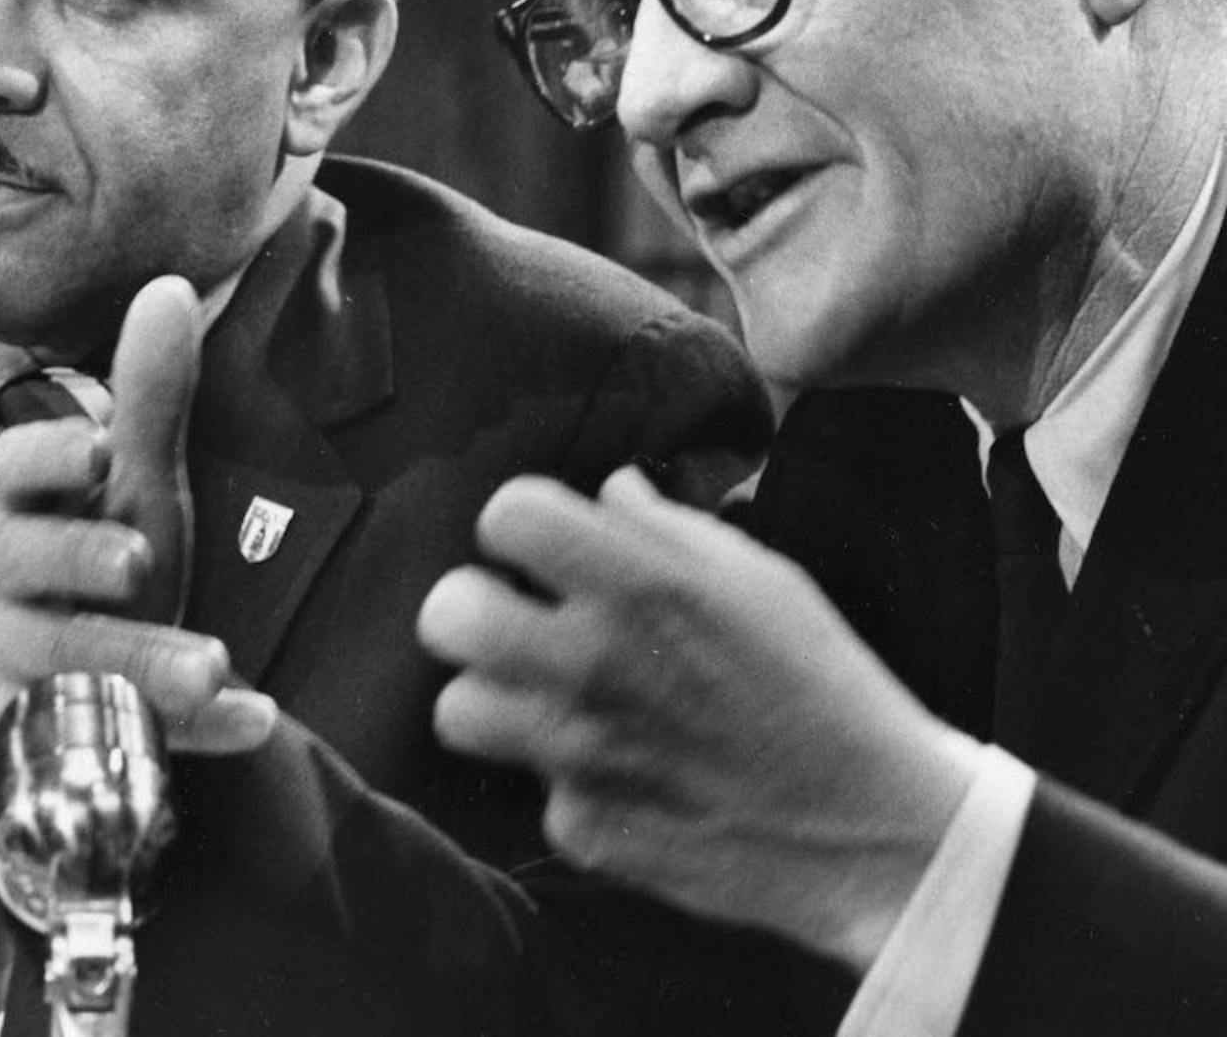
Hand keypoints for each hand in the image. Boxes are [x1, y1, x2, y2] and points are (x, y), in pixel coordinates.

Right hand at [0, 276, 276, 753]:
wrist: (100, 668)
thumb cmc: (106, 550)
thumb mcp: (137, 477)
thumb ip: (149, 394)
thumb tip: (170, 286)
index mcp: (16, 506)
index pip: (5, 470)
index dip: (46, 456)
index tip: (101, 447)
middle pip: (14, 563)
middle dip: (75, 558)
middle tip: (138, 558)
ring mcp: (17, 661)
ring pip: (52, 660)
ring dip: (136, 659)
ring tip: (214, 665)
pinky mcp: (54, 727)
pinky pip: (114, 729)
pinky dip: (192, 728)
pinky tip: (255, 713)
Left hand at [418, 466, 975, 971]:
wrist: (875, 826)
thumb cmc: (821, 681)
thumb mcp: (759, 577)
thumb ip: (667, 530)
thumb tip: (608, 493)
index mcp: (642, 582)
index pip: (507, 514)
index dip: (519, 523)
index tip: (540, 544)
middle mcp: (594, 662)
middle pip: (449, 613)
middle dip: (471, 606)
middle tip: (511, 617)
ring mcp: (581, 755)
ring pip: (457, 709)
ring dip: (494, 698)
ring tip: (540, 696)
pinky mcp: (586, 832)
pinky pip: (536, 791)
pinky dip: (570, 782)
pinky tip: (620, 773)